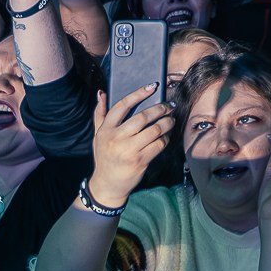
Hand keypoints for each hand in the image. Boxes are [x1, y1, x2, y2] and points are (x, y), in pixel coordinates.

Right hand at [88, 86, 173, 207]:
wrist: (107, 184)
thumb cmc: (104, 156)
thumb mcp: (98, 136)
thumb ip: (100, 115)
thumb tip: (101, 93)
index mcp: (105, 130)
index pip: (122, 106)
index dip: (138, 94)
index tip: (152, 86)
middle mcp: (116, 138)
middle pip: (143, 117)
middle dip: (160, 109)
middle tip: (170, 105)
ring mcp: (128, 150)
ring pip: (155, 130)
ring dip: (167, 122)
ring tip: (172, 119)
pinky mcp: (140, 160)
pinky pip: (159, 144)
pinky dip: (166, 138)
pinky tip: (167, 136)